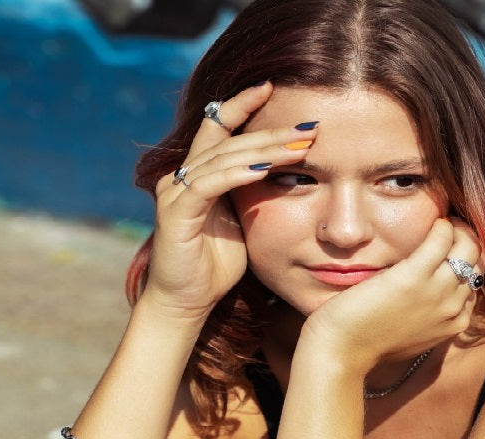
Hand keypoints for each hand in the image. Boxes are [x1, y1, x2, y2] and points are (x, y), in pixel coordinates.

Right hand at [140, 83, 319, 320]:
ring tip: (298, 146)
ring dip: (264, 151)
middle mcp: (183, 176)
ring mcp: (176, 191)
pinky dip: (238, 174)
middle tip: (308, 127)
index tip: (273, 89)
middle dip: (271, 132)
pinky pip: (209, 184)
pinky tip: (264, 169)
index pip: (219, 127)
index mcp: (200, 176)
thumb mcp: (242, 228)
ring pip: (223, 158)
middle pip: (229, 140)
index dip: (243, 105)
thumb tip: (289, 185)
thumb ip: (254, 201)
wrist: (184, 304)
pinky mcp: (176, 212)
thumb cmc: (214, 270)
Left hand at [300, 217, 484, 372]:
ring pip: (468, 247)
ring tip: (440, 226)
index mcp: (456, 324)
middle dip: (468, 240)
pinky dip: (440, 226)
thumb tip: (431, 288)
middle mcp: (454, 309)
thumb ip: (430, 312)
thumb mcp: (412, 332)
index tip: (449, 249)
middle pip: (477, 262)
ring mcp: (437, 293)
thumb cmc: (369, 341)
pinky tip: (431, 224)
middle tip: (448, 230)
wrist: (342, 351)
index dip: (465, 260)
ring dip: (457, 229)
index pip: (475, 281)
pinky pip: (442, 238)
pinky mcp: (415, 277)